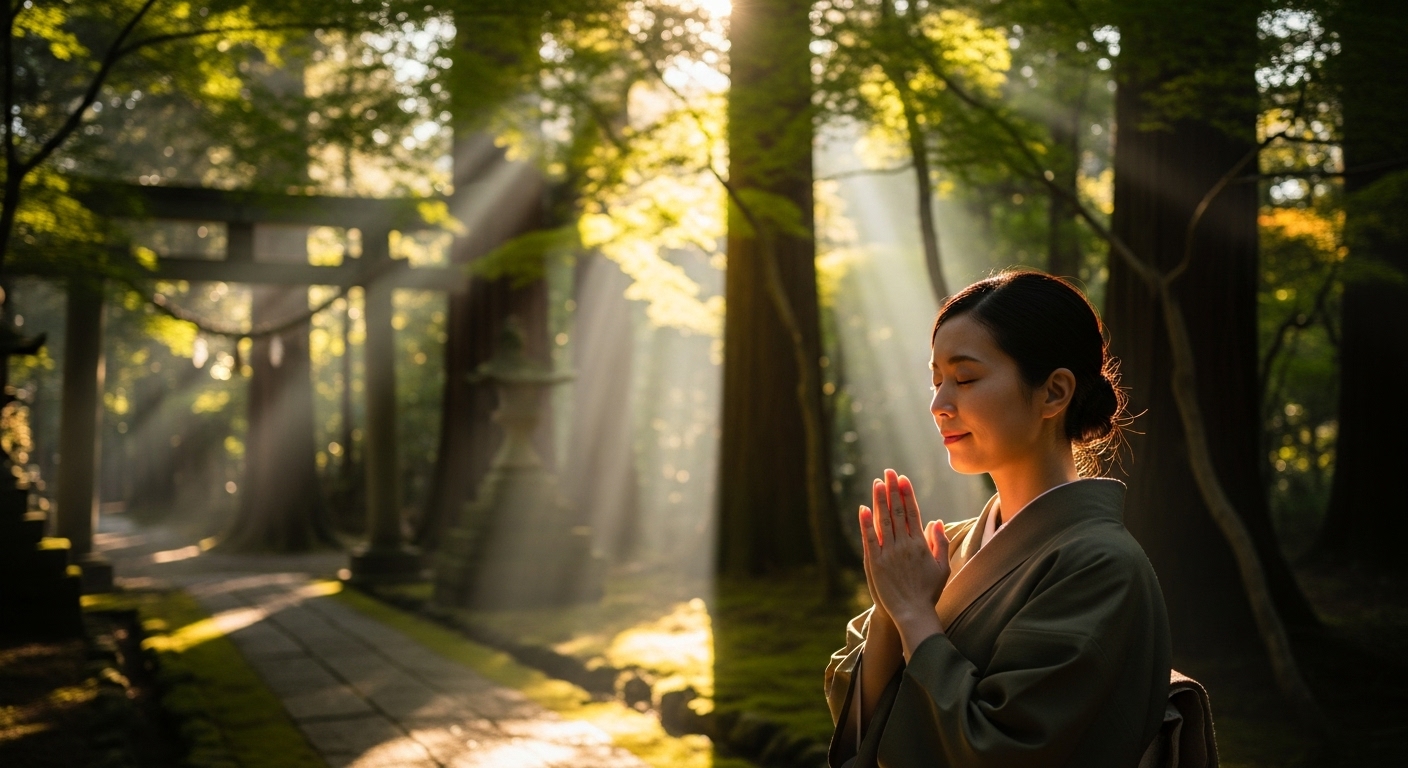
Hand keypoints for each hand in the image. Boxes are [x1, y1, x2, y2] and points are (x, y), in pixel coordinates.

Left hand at [860, 470, 950, 627]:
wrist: (912, 613)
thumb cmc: (928, 592)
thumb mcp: (942, 568)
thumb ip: (940, 543)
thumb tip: (936, 521)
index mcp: (920, 544)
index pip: (912, 513)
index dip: (907, 494)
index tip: (903, 479)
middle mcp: (904, 545)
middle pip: (897, 512)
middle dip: (892, 490)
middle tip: (888, 472)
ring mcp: (888, 553)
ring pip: (883, 521)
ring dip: (879, 500)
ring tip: (877, 483)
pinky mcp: (875, 562)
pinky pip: (869, 539)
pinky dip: (866, 523)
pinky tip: (863, 508)